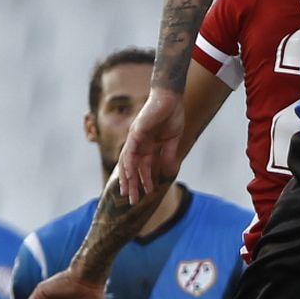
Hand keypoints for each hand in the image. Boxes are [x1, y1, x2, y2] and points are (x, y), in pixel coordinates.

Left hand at [117, 89, 186, 204]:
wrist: (170, 97)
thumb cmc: (172, 114)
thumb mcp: (172, 140)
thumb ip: (168, 155)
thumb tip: (167, 171)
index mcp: (147, 146)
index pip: (143, 168)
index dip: (144, 181)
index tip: (147, 194)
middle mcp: (138, 144)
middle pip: (132, 169)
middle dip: (132, 185)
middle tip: (132, 201)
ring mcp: (135, 138)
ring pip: (127, 163)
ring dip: (127, 179)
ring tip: (127, 193)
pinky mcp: (136, 132)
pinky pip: (130, 151)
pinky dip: (128, 164)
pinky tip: (128, 175)